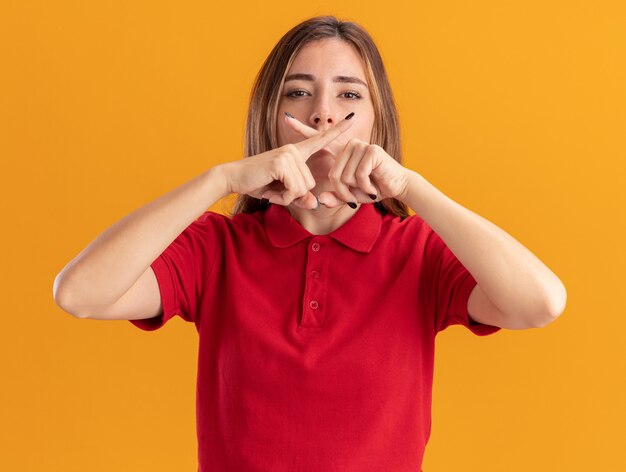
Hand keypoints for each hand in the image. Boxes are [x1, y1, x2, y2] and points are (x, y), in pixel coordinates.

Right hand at [220, 115, 354, 208]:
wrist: (232, 178)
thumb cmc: (257, 183)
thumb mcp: (282, 193)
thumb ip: (300, 198)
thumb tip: (315, 204)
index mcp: (296, 152)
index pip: (320, 140)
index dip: (337, 131)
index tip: (353, 119)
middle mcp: (294, 150)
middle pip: (310, 184)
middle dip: (293, 196)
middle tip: (275, 192)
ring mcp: (288, 154)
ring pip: (303, 188)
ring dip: (286, 197)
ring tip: (271, 190)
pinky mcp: (282, 162)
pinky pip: (294, 190)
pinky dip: (283, 197)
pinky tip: (270, 191)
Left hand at [283, 114, 410, 207]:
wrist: (397, 186)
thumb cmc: (373, 189)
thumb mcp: (351, 196)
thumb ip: (335, 198)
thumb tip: (320, 200)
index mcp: (341, 153)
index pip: (319, 140)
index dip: (302, 129)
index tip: (286, 118)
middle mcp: (349, 146)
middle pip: (333, 175)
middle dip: (344, 192)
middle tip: (356, 196)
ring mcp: (360, 146)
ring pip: (345, 177)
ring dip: (356, 190)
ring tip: (368, 187)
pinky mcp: (371, 151)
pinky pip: (358, 176)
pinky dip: (365, 187)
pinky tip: (373, 185)